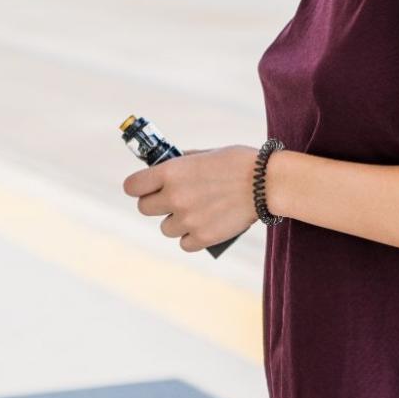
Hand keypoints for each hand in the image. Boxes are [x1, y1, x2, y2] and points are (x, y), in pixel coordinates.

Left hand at [122, 144, 257, 251]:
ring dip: (176, 222)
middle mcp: (174, 196)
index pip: (132, 186)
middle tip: (172, 201)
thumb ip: (181, 163)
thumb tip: (164, 168)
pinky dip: (192, 237)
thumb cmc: (238, 163)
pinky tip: (204, 226)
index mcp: (170, 172)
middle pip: (145, 209)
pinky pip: (184, 243)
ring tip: (195, 213)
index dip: (137, 187)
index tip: (144, 188)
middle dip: (157, 205)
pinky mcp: (203, 237)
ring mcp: (187, 219)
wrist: (266, 183)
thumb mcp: (205, 154)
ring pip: (165, 228)